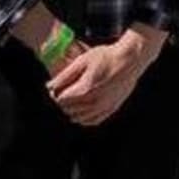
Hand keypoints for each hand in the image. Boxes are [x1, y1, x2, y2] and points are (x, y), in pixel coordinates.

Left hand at [47, 25, 166, 126]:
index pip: (61, 100)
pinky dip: (84, 118)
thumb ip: (64, 75)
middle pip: (69, 110)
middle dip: (63, 102)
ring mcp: (104, 107)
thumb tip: (49, 86)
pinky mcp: (112, 108)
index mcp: (85, 89)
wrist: (130, 60)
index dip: (55, 94)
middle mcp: (94, 102)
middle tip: (63, 92)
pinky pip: (93, 120)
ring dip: (72, 110)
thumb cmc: (105, 57)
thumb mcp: (82, 61)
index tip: (55, 88)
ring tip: (73, 99)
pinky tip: (82, 110)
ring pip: (80, 118)